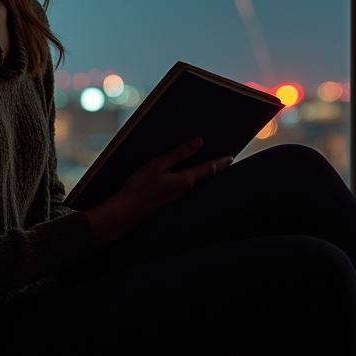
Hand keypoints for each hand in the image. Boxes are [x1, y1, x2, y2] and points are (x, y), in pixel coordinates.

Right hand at [84, 137, 233, 245]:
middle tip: (224, 160)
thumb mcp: (157, 165)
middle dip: (213, 168)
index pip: (208, 169)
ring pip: (194, 183)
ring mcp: (176, 198)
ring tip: (207, 164)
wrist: (125, 213)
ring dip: (201, 173)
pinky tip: (183, 175)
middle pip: (203, 177)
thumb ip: (178, 153)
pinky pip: (183, 187)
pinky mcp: (167, 201)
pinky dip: (189, 179)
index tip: (231, 157)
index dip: (220, 162)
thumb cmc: (139, 187)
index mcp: (185, 180)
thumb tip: (199, 142)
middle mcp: (184, 191)